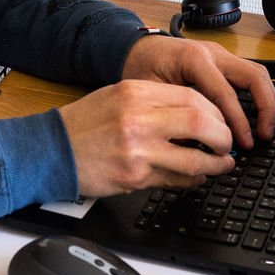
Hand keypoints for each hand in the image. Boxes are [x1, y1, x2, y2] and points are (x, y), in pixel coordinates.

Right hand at [57, 80, 238, 196]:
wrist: (48, 151)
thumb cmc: (80, 126)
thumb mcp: (116, 99)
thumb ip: (153, 104)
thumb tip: (195, 115)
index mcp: (136, 93)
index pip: (193, 97)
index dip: (216, 113)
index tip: (221, 123)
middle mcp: (138, 117)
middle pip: (201, 123)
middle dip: (223, 137)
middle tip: (227, 145)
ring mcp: (137, 148)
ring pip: (194, 158)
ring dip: (215, 165)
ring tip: (220, 165)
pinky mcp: (133, 176)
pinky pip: (174, 180)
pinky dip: (191, 181)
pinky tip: (195, 178)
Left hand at [120, 34, 274, 148]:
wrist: (135, 50)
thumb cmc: (139, 69)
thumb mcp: (150, 94)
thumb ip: (173, 115)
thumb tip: (196, 146)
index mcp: (193, 59)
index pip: (226, 93)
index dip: (239, 122)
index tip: (244, 143)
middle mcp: (212, 53)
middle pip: (253, 76)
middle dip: (265, 108)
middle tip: (264, 136)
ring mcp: (220, 54)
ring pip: (257, 73)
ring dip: (268, 100)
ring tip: (268, 128)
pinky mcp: (222, 60)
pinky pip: (250, 73)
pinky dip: (262, 92)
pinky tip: (267, 110)